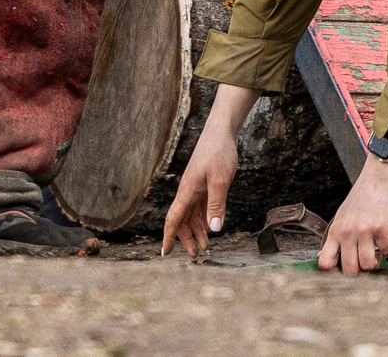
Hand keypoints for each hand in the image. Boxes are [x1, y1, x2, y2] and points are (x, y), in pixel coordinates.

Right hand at [162, 86, 259, 256]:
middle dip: (188, 239)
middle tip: (197, 255)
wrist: (222, 131)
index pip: (174, 220)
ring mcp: (196, 187)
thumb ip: (217, 205)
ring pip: (192, 215)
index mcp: (187, 192)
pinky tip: (210, 227)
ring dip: (198, 231)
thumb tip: (214, 230)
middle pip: (182, 221)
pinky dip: (204, 218)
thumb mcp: (221, 181)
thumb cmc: (219, 152)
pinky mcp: (205, 184)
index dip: (169, 237)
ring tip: (206, 246)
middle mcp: (188, 191)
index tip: (166, 254)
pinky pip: (201, 206)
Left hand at [318, 157, 387, 273]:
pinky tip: (387, 241)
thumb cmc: (361, 198)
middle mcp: (348, 233)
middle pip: (350, 270)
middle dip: (360, 271)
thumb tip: (336, 260)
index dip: (333, 274)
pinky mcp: (382, 227)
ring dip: (375, 262)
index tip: (342, 272)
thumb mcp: (342, 217)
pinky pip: (387, 251)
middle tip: (365, 262)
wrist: (377, 179)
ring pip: (369, 265)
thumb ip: (339, 237)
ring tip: (376, 252)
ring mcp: (365, 231)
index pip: (325, 263)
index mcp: (336, 232)